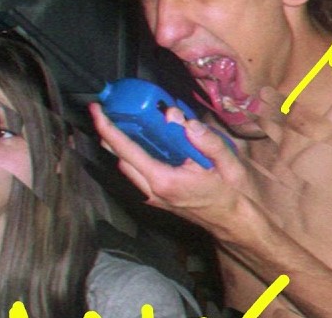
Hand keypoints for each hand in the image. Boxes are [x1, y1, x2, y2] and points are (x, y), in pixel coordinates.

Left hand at [89, 102, 262, 244]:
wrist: (234, 223)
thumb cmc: (232, 196)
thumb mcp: (229, 165)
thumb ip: (208, 141)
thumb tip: (185, 122)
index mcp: (165, 181)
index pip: (127, 151)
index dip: (108, 129)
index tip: (97, 111)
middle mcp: (153, 191)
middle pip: (119, 158)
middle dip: (111, 133)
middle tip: (111, 109)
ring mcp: (153, 196)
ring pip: (127, 166)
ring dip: (123, 144)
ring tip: (128, 120)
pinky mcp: (156, 197)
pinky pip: (137, 172)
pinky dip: (136, 154)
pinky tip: (148, 139)